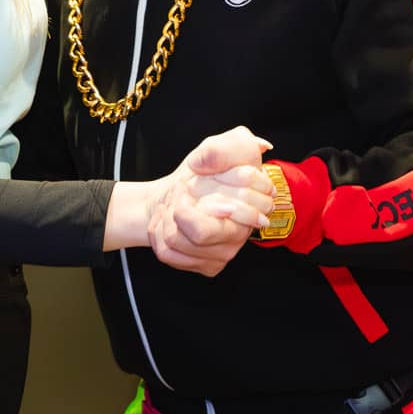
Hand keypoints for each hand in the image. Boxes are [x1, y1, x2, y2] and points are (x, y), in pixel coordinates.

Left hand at [146, 126, 275, 276]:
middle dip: (178, 207)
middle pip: (200, 233)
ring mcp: (226, 253)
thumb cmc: (201, 171)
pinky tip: (167, 222)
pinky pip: (167, 253)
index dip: (206, 195)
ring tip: (172, 206)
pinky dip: (157, 232)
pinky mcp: (207, 266)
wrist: (177, 193)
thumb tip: (206, 165)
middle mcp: (243, 233)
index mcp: (255, 205)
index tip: (194, 179)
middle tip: (180, 193)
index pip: (232, 212)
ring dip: (165, 218)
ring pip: (177, 242)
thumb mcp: (214, 147)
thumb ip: (221, 150)